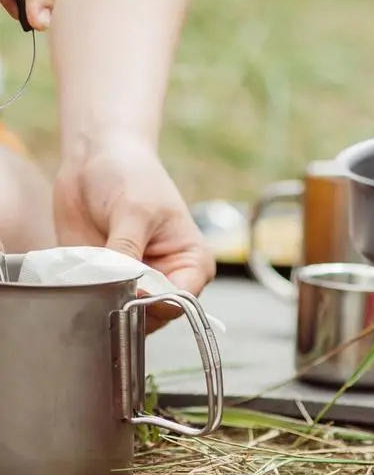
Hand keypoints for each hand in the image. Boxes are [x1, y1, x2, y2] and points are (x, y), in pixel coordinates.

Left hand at [53, 139, 215, 332]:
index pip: (181, 301)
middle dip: (129, 306)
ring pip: (125, 315)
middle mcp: (168, 278)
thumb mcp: (134, 210)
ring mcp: (136, 283)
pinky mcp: (107, 283)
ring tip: (93, 276)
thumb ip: (128, 250)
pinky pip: (97, 305)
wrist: (95, 159)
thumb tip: (122, 287)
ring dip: (105, 302)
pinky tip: (80, 277)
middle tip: (106, 285)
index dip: (155, 302)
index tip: (130, 291)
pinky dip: (86, 297)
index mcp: (192, 263)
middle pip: (154, 315)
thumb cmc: (131, 175)